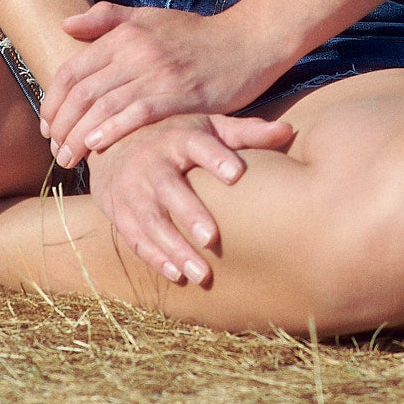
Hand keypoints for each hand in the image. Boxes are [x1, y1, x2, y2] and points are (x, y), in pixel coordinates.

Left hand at [40, 2, 279, 168]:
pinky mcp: (180, 92)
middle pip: (82, 91)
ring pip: (104, 106)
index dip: (53, 101)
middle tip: (54, 151)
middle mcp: (136, 49)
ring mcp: (158, 71)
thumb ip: (108, 19)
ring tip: (67, 159)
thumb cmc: (196, 35)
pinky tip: (97, 147)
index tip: (47, 126)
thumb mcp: (150, 18)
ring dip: (79, 136)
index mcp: (125, 33)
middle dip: (61, 125)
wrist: (246, 41)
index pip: (73, 69)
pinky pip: (138, 113)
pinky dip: (112, 130)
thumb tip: (65, 24)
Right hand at [84, 111, 293, 286]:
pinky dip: (154, 258)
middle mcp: (153, 161)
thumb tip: (289, 130)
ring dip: (174, 248)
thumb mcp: (208, 127)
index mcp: (179, 137)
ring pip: (151, 221)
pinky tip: (177, 276)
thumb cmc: (177, 138)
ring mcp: (133, 189)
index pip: (198, 145)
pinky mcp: (119, 212)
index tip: (236, 174)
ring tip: (202, 275)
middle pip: (169, 188)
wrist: (114, 144)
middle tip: (211, 237)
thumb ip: (247, 133)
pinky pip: (135, 237)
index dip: (215, 157)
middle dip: (189, 212)